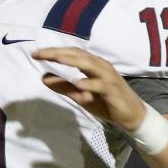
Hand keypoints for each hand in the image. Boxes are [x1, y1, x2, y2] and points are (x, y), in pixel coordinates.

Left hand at [32, 47, 146, 130]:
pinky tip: (78, 84)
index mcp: (93, 65)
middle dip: (57, 53)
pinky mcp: (113, 90)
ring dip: (72, 61)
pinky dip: (89, 83)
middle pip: (77, 55)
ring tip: (56, 59)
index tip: (35, 54)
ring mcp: (108, 77)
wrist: (132, 115)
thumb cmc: (106, 102)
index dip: (54, 52)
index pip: (71, 53)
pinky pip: (100, 85)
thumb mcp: (81, 95)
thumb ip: (64, 86)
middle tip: (39, 54)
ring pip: (89, 64)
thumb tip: (43, 78)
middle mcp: (100, 66)